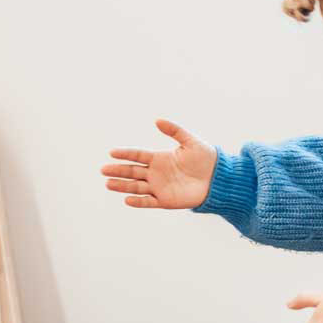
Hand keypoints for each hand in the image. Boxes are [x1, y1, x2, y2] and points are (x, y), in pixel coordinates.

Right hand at [101, 119, 217, 209]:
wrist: (219, 178)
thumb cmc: (206, 159)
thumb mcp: (190, 141)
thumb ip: (174, 130)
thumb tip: (157, 120)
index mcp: (160, 158)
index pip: (138, 155)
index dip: (125, 154)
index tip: (112, 152)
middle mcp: (156, 173)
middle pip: (132, 171)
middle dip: (118, 170)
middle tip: (103, 170)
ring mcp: (159, 187)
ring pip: (136, 186)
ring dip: (122, 186)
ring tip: (108, 184)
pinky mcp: (166, 200)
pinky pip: (148, 201)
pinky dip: (138, 201)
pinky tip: (127, 199)